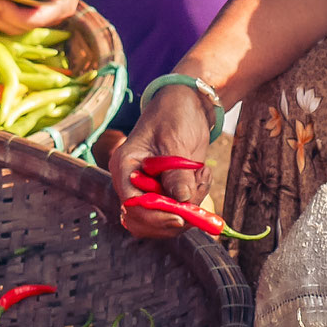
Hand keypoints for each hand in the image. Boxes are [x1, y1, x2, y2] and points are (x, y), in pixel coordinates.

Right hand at [109, 84, 214, 239]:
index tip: (182, 216)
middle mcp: (132, 183)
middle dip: (173, 217)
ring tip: (201, 177)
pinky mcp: (166, 191)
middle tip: (197, 199)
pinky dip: (195, 202)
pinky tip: (202, 176)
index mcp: (125, 167)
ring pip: (163, 221)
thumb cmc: (175, 114)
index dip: (155, 215)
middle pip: (143, 221)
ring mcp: (149, 189)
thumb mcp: (175, 141)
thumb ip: (176, 173)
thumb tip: (181, 201)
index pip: (131, 205)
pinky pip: (178, 211)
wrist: (189, 104)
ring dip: (188, 208)